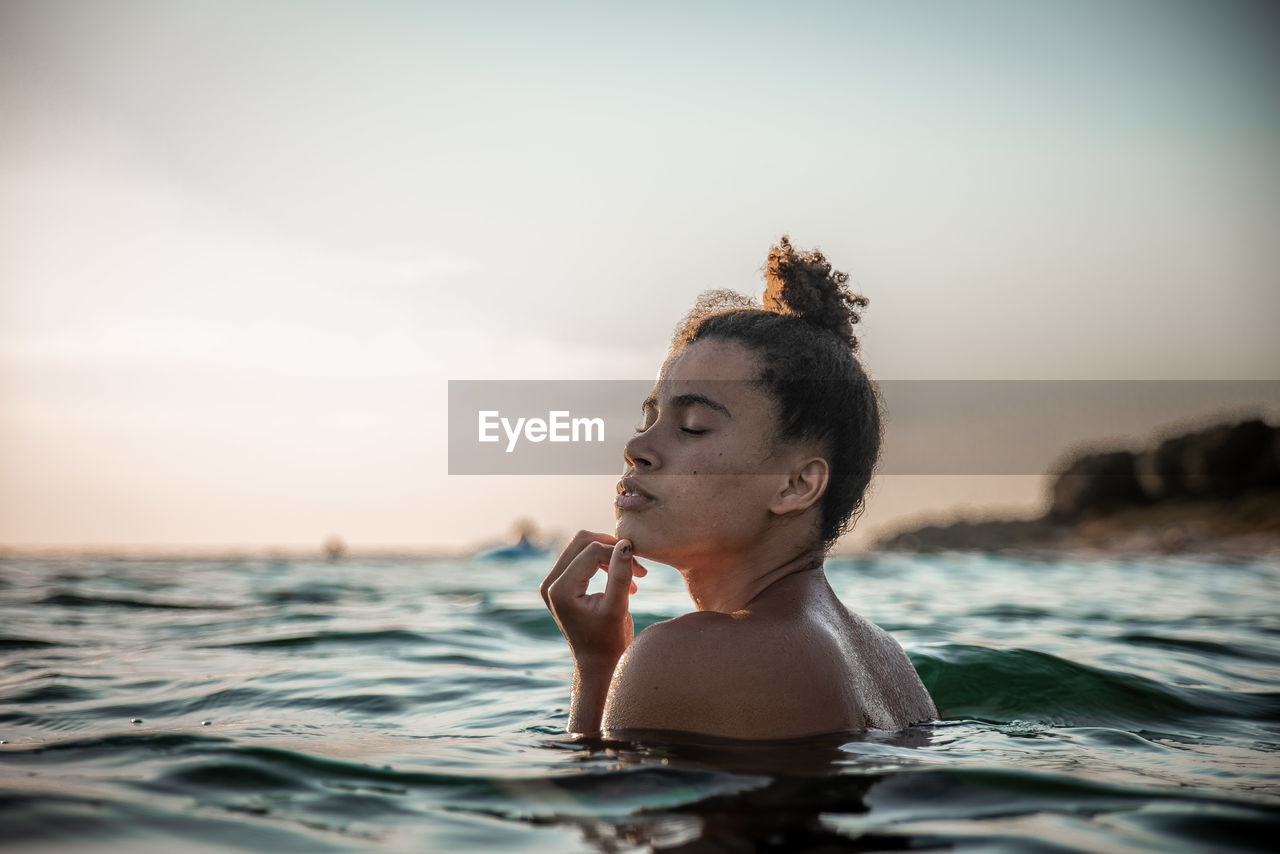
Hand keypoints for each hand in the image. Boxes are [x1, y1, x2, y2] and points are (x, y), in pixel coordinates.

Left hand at [539, 530, 647, 667]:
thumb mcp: (617, 608)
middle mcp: (550, 583)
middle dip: (612, 548)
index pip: (591, 552)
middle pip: (582, 541)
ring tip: (634, 574)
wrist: (598, 662)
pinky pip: (582, 557)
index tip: (642, 572)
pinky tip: (623, 577)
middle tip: (637, 566)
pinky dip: (604, 561)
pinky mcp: (561, 583)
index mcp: (560, 589)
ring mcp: (553, 582)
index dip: (619, 555)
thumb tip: (625, 543)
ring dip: (610, 554)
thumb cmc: (609, 641)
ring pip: (582, 546)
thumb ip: (620, 575)